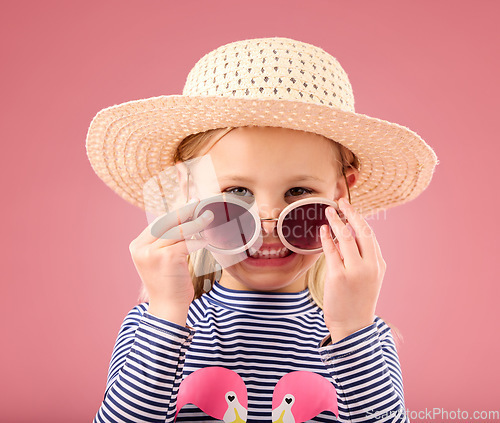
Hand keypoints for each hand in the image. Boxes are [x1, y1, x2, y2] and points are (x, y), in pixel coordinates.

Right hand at [128, 200, 213, 324]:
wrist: (168, 308)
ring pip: (177, 231)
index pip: (157, 223)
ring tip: (208, 217)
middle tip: (200, 203)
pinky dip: (198, 241)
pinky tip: (206, 241)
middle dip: (185, 211)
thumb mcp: (160, 259)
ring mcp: (152, 253)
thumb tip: (183, 218)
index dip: (175, 213)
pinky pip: (186, 244)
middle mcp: (140, 248)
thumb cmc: (168, 283)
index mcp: (137, 246)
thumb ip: (165, 241)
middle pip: (166, 222)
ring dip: (195, 223)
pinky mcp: (166, 258)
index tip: (190, 205)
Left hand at [320, 197, 385, 343]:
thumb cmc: (357, 301)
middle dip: (351, 213)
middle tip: (341, 202)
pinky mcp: (338, 276)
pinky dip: (326, 238)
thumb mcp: (368, 279)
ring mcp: (355, 271)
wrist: (353, 327)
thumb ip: (363, 259)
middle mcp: (370, 266)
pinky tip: (322, 230)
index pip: (370, 236)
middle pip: (362, 231)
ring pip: (346, 238)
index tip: (349, 209)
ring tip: (329, 211)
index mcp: (379, 265)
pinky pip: (331, 251)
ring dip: (336, 222)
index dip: (359, 219)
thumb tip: (347, 238)